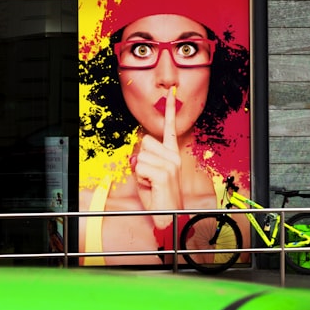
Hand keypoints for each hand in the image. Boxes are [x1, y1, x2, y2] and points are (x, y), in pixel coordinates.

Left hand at [132, 87, 182, 228]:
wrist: (170, 215)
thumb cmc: (159, 196)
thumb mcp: (148, 175)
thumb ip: (143, 161)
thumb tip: (136, 157)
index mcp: (172, 155)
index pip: (171, 129)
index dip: (170, 110)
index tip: (172, 93)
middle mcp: (174, 157)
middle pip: (145, 142)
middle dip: (141, 159)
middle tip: (150, 176)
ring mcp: (170, 164)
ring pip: (141, 156)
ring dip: (140, 171)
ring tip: (152, 183)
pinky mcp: (165, 173)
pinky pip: (140, 168)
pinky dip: (140, 179)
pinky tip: (152, 186)